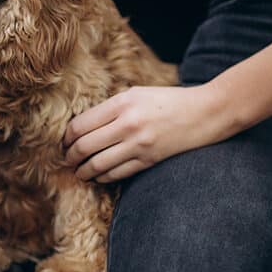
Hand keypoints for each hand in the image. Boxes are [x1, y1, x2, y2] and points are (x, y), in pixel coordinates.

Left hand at [64, 84, 232, 182]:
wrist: (207, 112)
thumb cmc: (168, 100)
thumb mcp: (136, 94)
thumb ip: (110, 108)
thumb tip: (82, 126)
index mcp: (122, 103)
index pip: (80, 125)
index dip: (66, 137)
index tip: (64, 142)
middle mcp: (128, 124)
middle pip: (84, 146)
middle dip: (70, 156)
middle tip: (66, 159)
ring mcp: (139, 144)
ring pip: (98, 164)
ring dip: (83, 171)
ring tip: (79, 172)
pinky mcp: (150, 160)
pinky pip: (117, 173)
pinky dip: (103, 177)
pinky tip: (98, 176)